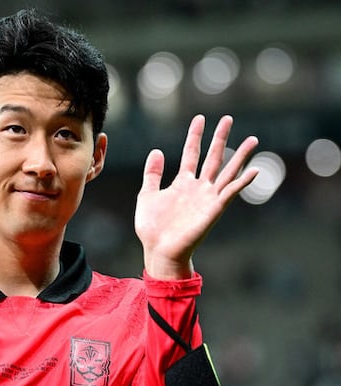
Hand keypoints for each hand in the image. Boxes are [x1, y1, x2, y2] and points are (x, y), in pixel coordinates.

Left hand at [135, 114, 258, 278]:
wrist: (158, 250)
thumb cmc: (152, 228)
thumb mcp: (147, 194)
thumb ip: (153, 174)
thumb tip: (156, 151)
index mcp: (183, 183)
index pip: (191, 153)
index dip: (195, 136)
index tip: (200, 118)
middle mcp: (198, 188)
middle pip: (213, 157)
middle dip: (220, 137)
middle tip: (229, 118)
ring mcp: (207, 198)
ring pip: (227, 171)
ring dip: (240, 156)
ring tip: (253, 139)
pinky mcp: (214, 210)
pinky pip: (230, 192)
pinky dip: (242, 181)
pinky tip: (255, 169)